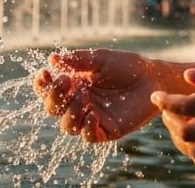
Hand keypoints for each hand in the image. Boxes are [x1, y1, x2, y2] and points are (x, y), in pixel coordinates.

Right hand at [33, 48, 160, 141]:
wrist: (152, 78)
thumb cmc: (127, 66)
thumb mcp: (100, 59)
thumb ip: (77, 60)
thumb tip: (52, 59)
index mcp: (74, 86)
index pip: (49, 90)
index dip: (42, 85)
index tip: (44, 73)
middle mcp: (79, 104)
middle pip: (53, 109)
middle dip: (55, 96)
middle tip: (67, 81)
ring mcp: (91, 118)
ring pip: (67, 126)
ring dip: (70, 112)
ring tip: (83, 96)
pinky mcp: (106, 130)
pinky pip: (89, 136)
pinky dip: (87, 126)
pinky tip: (93, 112)